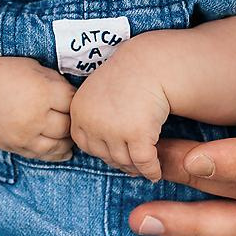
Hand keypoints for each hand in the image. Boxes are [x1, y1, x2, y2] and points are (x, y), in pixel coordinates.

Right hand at [0, 55, 74, 160]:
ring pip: (59, 144)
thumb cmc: (5, 74)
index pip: (72, 101)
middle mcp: (35, 115)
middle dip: (70, 120)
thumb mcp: (34, 68)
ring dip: (66, 140)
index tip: (70, 98)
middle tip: (70, 116)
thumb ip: (56, 83)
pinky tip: (63, 150)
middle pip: (67, 125)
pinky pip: (43, 155)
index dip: (73, 99)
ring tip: (67, 133)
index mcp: (42, 91)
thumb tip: (77, 97)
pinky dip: (56, 154)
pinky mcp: (17, 146)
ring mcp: (25, 134)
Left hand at [70, 41, 169, 179]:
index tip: (117, 154)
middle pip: (106, 156)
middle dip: (122, 162)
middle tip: (134, 165)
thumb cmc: (128, 78)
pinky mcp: (136, 134)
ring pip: (125, 161)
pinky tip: (156, 172)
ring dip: (137, 168)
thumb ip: (94, 119)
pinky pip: (144, 162)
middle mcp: (92, 122)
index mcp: (79, 112)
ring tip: (147, 168)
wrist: (151, 63)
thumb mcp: (98, 95)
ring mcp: (113, 129)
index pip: (87, 146)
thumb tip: (102, 152)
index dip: (104, 151)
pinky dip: (151, 170)